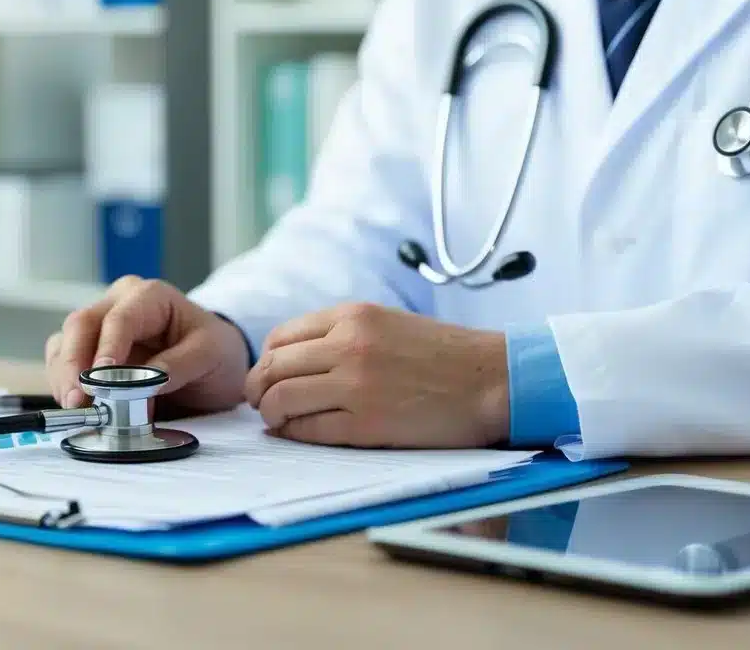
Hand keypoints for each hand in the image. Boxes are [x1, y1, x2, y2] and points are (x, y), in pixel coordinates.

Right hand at [45, 276, 250, 413]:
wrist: (214, 365)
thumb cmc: (213, 351)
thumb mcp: (211, 354)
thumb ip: (179, 365)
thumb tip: (142, 381)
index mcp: (150, 296)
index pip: (120, 318)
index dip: (108, 347)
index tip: (101, 377)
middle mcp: (118, 304)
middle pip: (81, 325)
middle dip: (74, 364)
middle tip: (77, 399)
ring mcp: (99, 328)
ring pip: (64, 344)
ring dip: (64, 378)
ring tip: (77, 409)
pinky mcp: (88, 352)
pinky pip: (62, 364)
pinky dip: (62, 385)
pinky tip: (77, 406)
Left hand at [243, 303, 509, 447]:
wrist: (492, 380)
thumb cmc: (443, 356)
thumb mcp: (387, 323)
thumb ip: (342, 333)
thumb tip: (293, 359)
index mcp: (352, 315)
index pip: (281, 338)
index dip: (266, 361)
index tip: (269, 376)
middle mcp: (347, 345)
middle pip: (272, 367)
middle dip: (258, 389)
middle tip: (260, 403)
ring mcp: (355, 384)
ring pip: (281, 398)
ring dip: (270, 414)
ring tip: (277, 421)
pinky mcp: (366, 423)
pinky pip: (309, 430)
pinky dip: (295, 434)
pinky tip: (298, 434)